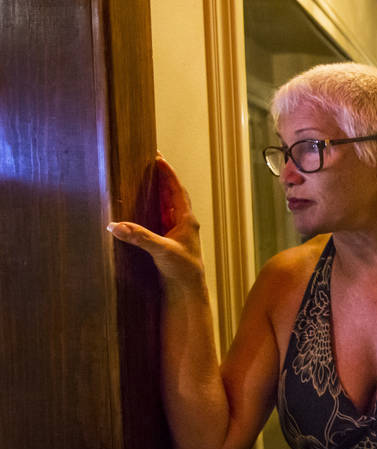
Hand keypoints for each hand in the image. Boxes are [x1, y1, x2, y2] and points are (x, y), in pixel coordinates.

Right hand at [107, 155, 205, 291]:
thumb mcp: (161, 250)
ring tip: (147, 177)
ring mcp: (177, 231)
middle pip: (173, 194)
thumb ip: (140, 237)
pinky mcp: (169, 240)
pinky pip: (161, 217)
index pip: (176, 190)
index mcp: (186, 219)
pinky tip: (145, 205)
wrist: (187, 289)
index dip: (167, 173)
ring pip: (168, 205)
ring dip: (159, 191)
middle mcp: (183, 222)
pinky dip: (154, 207)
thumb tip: (116, 225)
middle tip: (151, 162)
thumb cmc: (182, 269)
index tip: (158, 158)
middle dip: (163, 178)